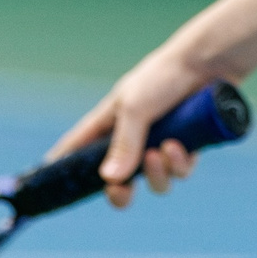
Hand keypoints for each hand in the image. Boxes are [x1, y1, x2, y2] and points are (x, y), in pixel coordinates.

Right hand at [43, 50, 211, 209]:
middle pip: (119, 180)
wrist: (208, 64)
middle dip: (120, 193)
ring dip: (156, 174)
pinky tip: (181, 147)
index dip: (63, 164)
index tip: (48, 183)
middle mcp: (134, 136)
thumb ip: (123, 145)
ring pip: (153, 180)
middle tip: (121, 192)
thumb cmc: (163, 77)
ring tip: (160, 152)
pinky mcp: (188, 146)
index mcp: (110, 122)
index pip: (79, 147)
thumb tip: (110, 181)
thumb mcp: (135, 108)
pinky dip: (179, 164)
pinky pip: (180, 171)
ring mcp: (161, 143)